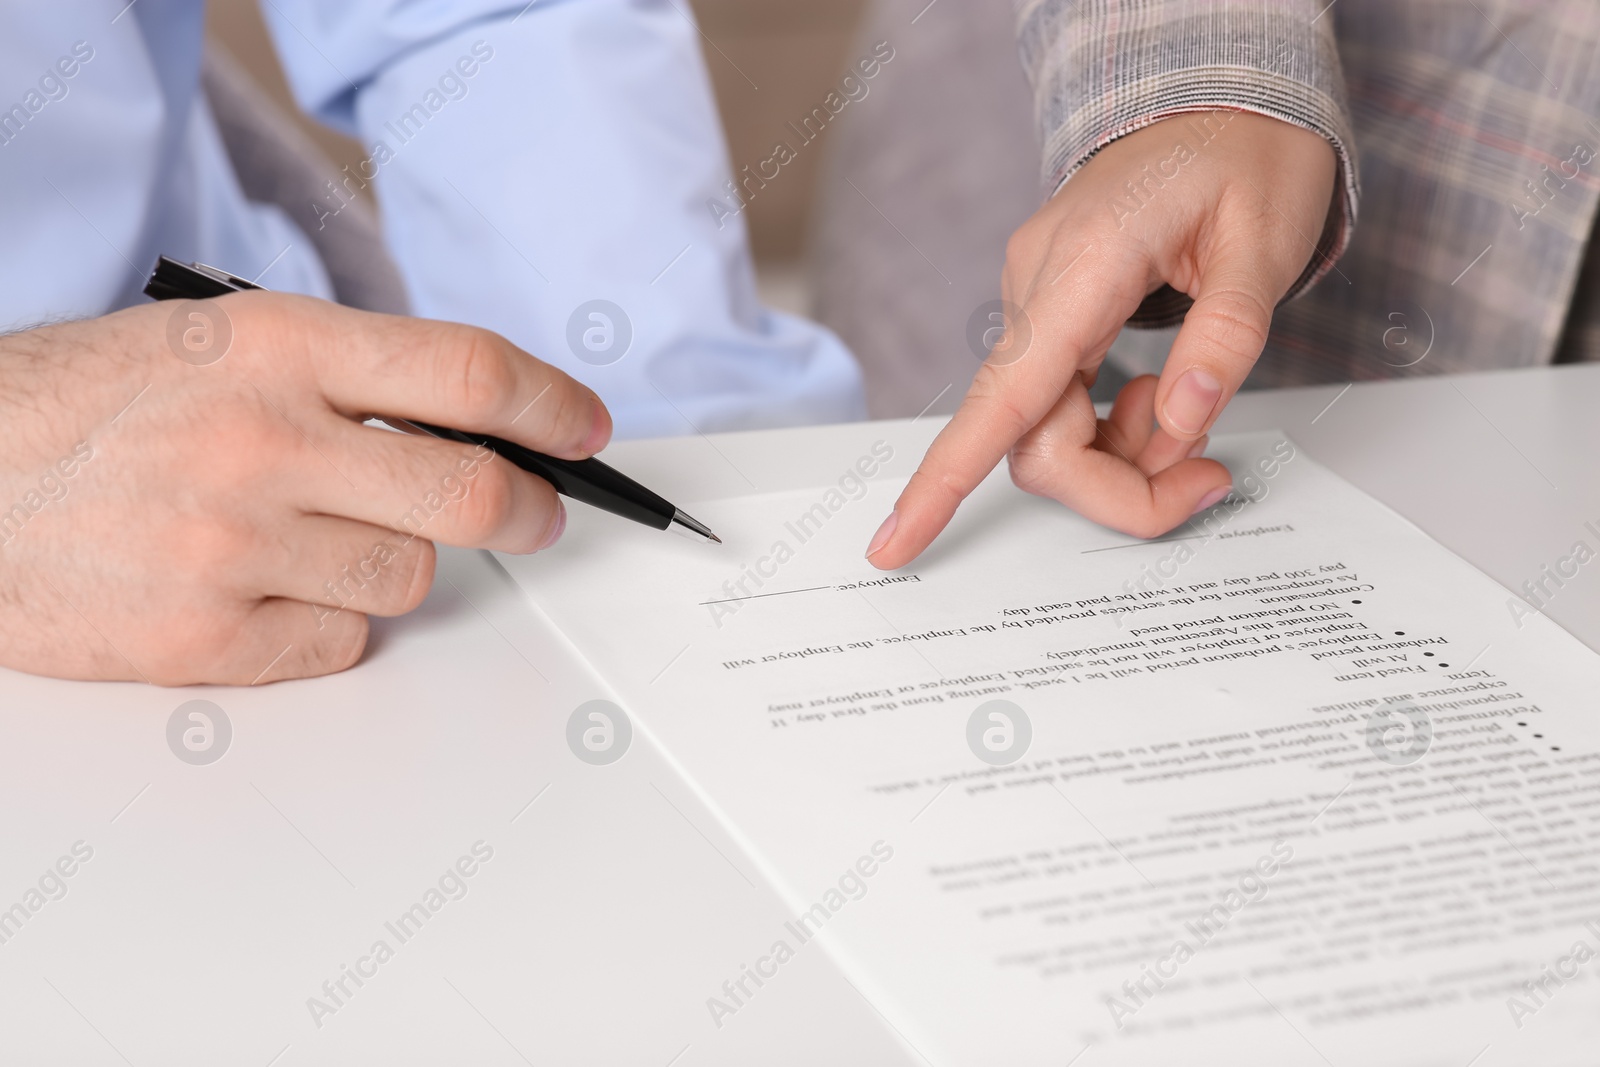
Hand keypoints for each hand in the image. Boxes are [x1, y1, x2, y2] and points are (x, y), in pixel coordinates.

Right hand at [0, 293, 610, 684]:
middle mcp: (263, 441)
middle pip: (471, 491)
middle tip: (537, 514)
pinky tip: (269, 590)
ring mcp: (234, 544)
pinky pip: (344, 642)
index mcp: (274, 347)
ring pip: (411, 578)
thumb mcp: (215, 343)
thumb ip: (344, 373)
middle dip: (528, 508)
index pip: (465, 371)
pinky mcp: (206, 636)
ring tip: (324, 540)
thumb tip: (477, 420)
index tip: (586, 427)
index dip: (550, 403)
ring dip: (396, 563)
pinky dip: (329, 623)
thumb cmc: (87, 409)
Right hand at [866, 111, 1336, 567]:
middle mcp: (1036, 285)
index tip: (894, 545)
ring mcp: (1033, 299)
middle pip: (1033, 440)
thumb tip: (1182, 426)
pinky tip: (1154, 391)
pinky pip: (1055, 402)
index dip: (943, 482)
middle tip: (1207, 477)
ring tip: (1188, 409)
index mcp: (1082, 265)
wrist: (1218, 102)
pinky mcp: (1045, 311)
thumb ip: (1226, 341)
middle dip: (1118, 485)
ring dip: (1121, 454)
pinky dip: (1110, 425)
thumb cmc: (1244, 159)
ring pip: (1044, 430)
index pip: (1001, 396)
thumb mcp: (1266, 244)